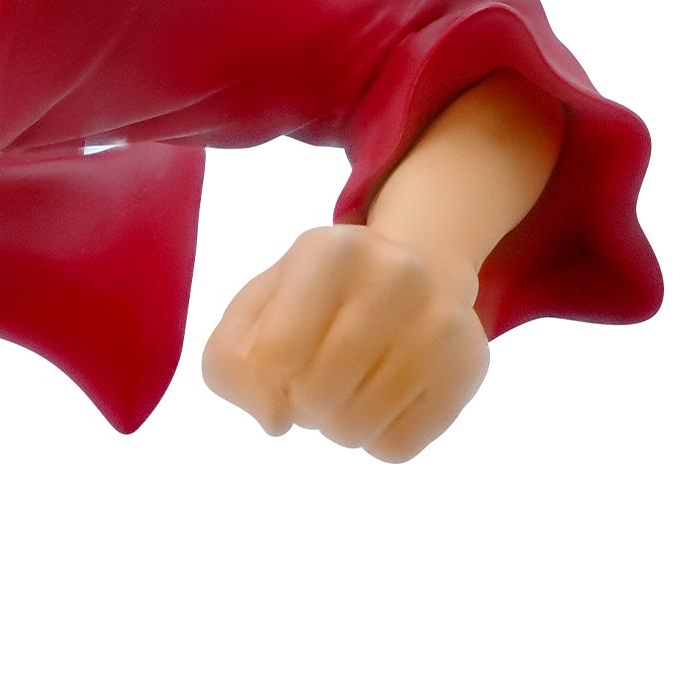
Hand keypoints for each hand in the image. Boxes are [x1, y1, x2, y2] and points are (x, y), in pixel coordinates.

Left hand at [201, 224, 490, 461]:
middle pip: (316, 396)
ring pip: (356, 430)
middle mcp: (397, 273)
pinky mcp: (469, 367)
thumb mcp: (252, 314)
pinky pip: (397, 446)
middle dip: (302, 404)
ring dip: (336, 426)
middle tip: (317, 380)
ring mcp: (442, 320)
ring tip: (349, 390)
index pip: (276, 354)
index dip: (266, 378)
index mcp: (331, 250)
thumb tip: (276, 418)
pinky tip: (384, 401)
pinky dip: (375, 439)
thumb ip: (228, 365)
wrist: (412, 279)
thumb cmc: (311, 305)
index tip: (280, 364)